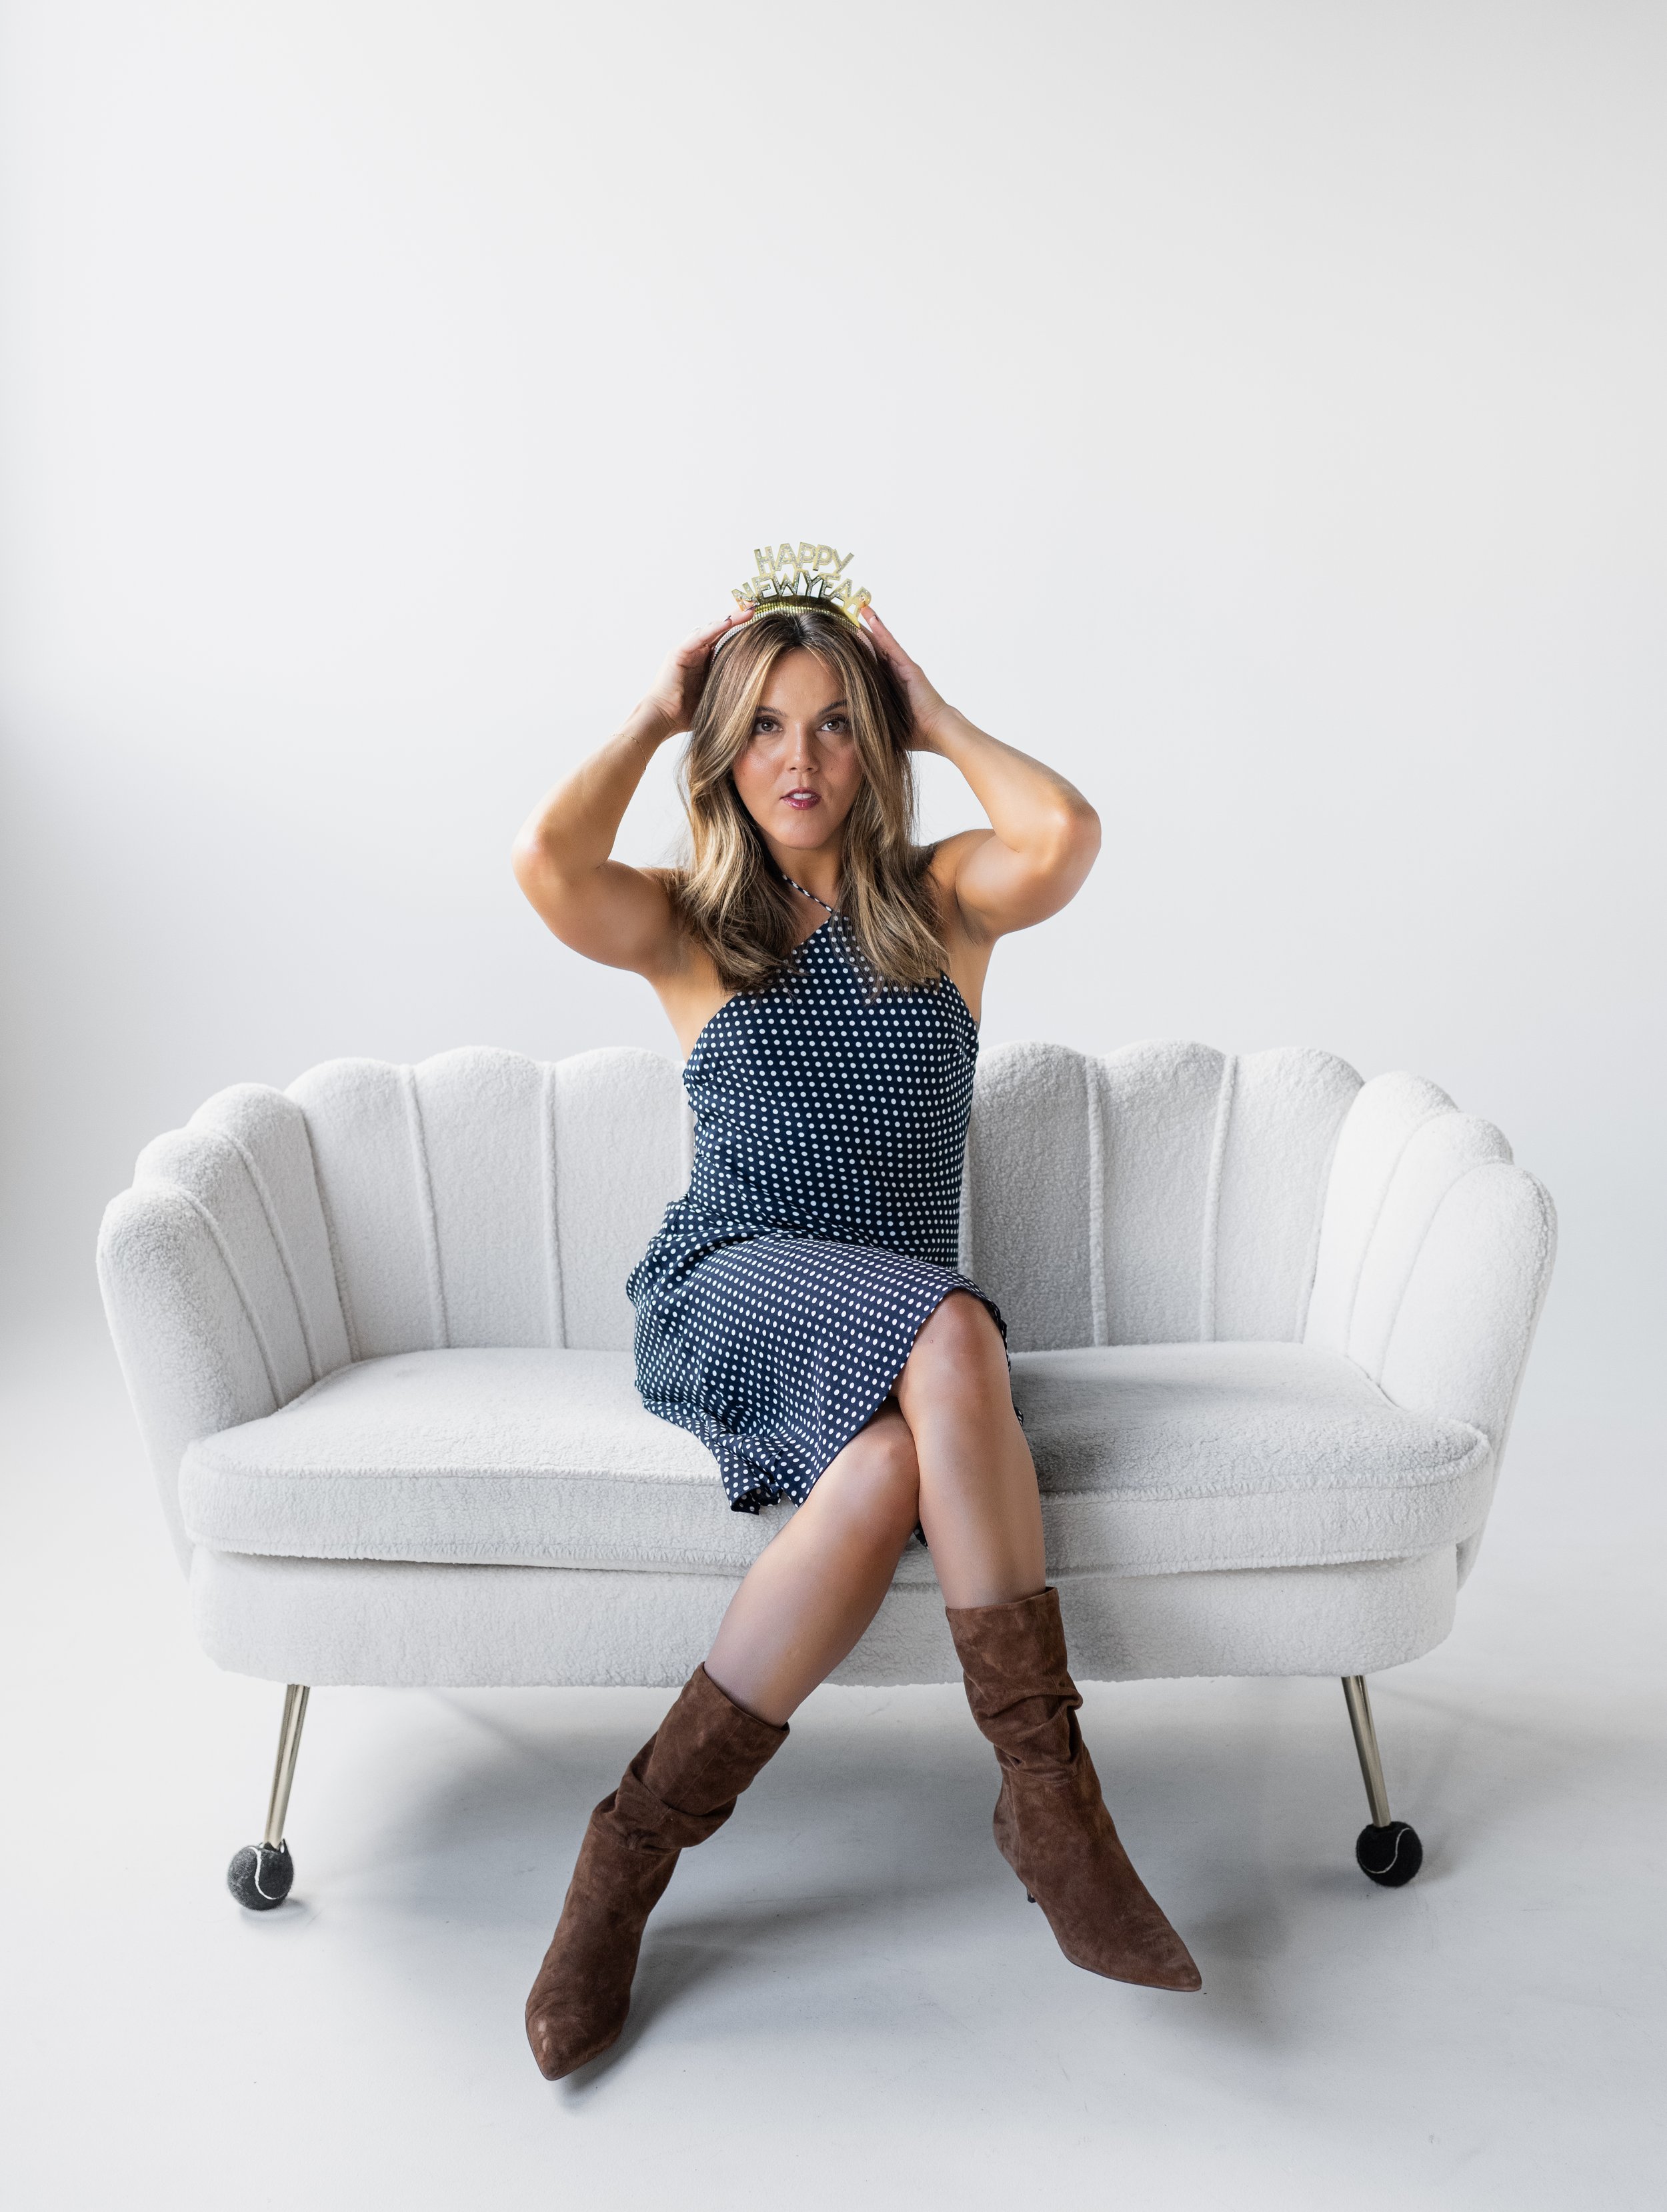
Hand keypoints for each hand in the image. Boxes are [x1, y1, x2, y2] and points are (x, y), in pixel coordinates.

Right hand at [640, 608, 753, 736]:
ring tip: (747, 609)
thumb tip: (757, 697)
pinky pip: (698, 638)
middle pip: (721, 630)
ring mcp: (687, 651)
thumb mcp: (716, 699)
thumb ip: (730, 691)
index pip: (726, 641)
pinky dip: (712, 629)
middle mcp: (696, 653)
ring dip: (730, 618)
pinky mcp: (678, 653)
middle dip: (739, 617)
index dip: (742, 631)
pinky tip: (727, 622)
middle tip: (756, 606)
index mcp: (706, 663)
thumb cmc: (686, 715)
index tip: (762, 622)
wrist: (662, 720)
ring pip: (711, 629)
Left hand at [859, 607, 951, 749]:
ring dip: (870, 626)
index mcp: (890, 687)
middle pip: (874, 649)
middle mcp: (896, 674)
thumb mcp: (883, 725)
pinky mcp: (908, 667)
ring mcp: (903, 668)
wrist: (937, 732)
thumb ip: (867, 721)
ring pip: (882, 643)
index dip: (858, 652)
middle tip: (845, 618)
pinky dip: (880, 630)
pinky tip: (870, 617)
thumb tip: (846, 727)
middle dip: (861, 635)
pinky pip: (891, 645)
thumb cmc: (915, 733)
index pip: (870, 665)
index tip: (843, 642)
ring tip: (858, 609)